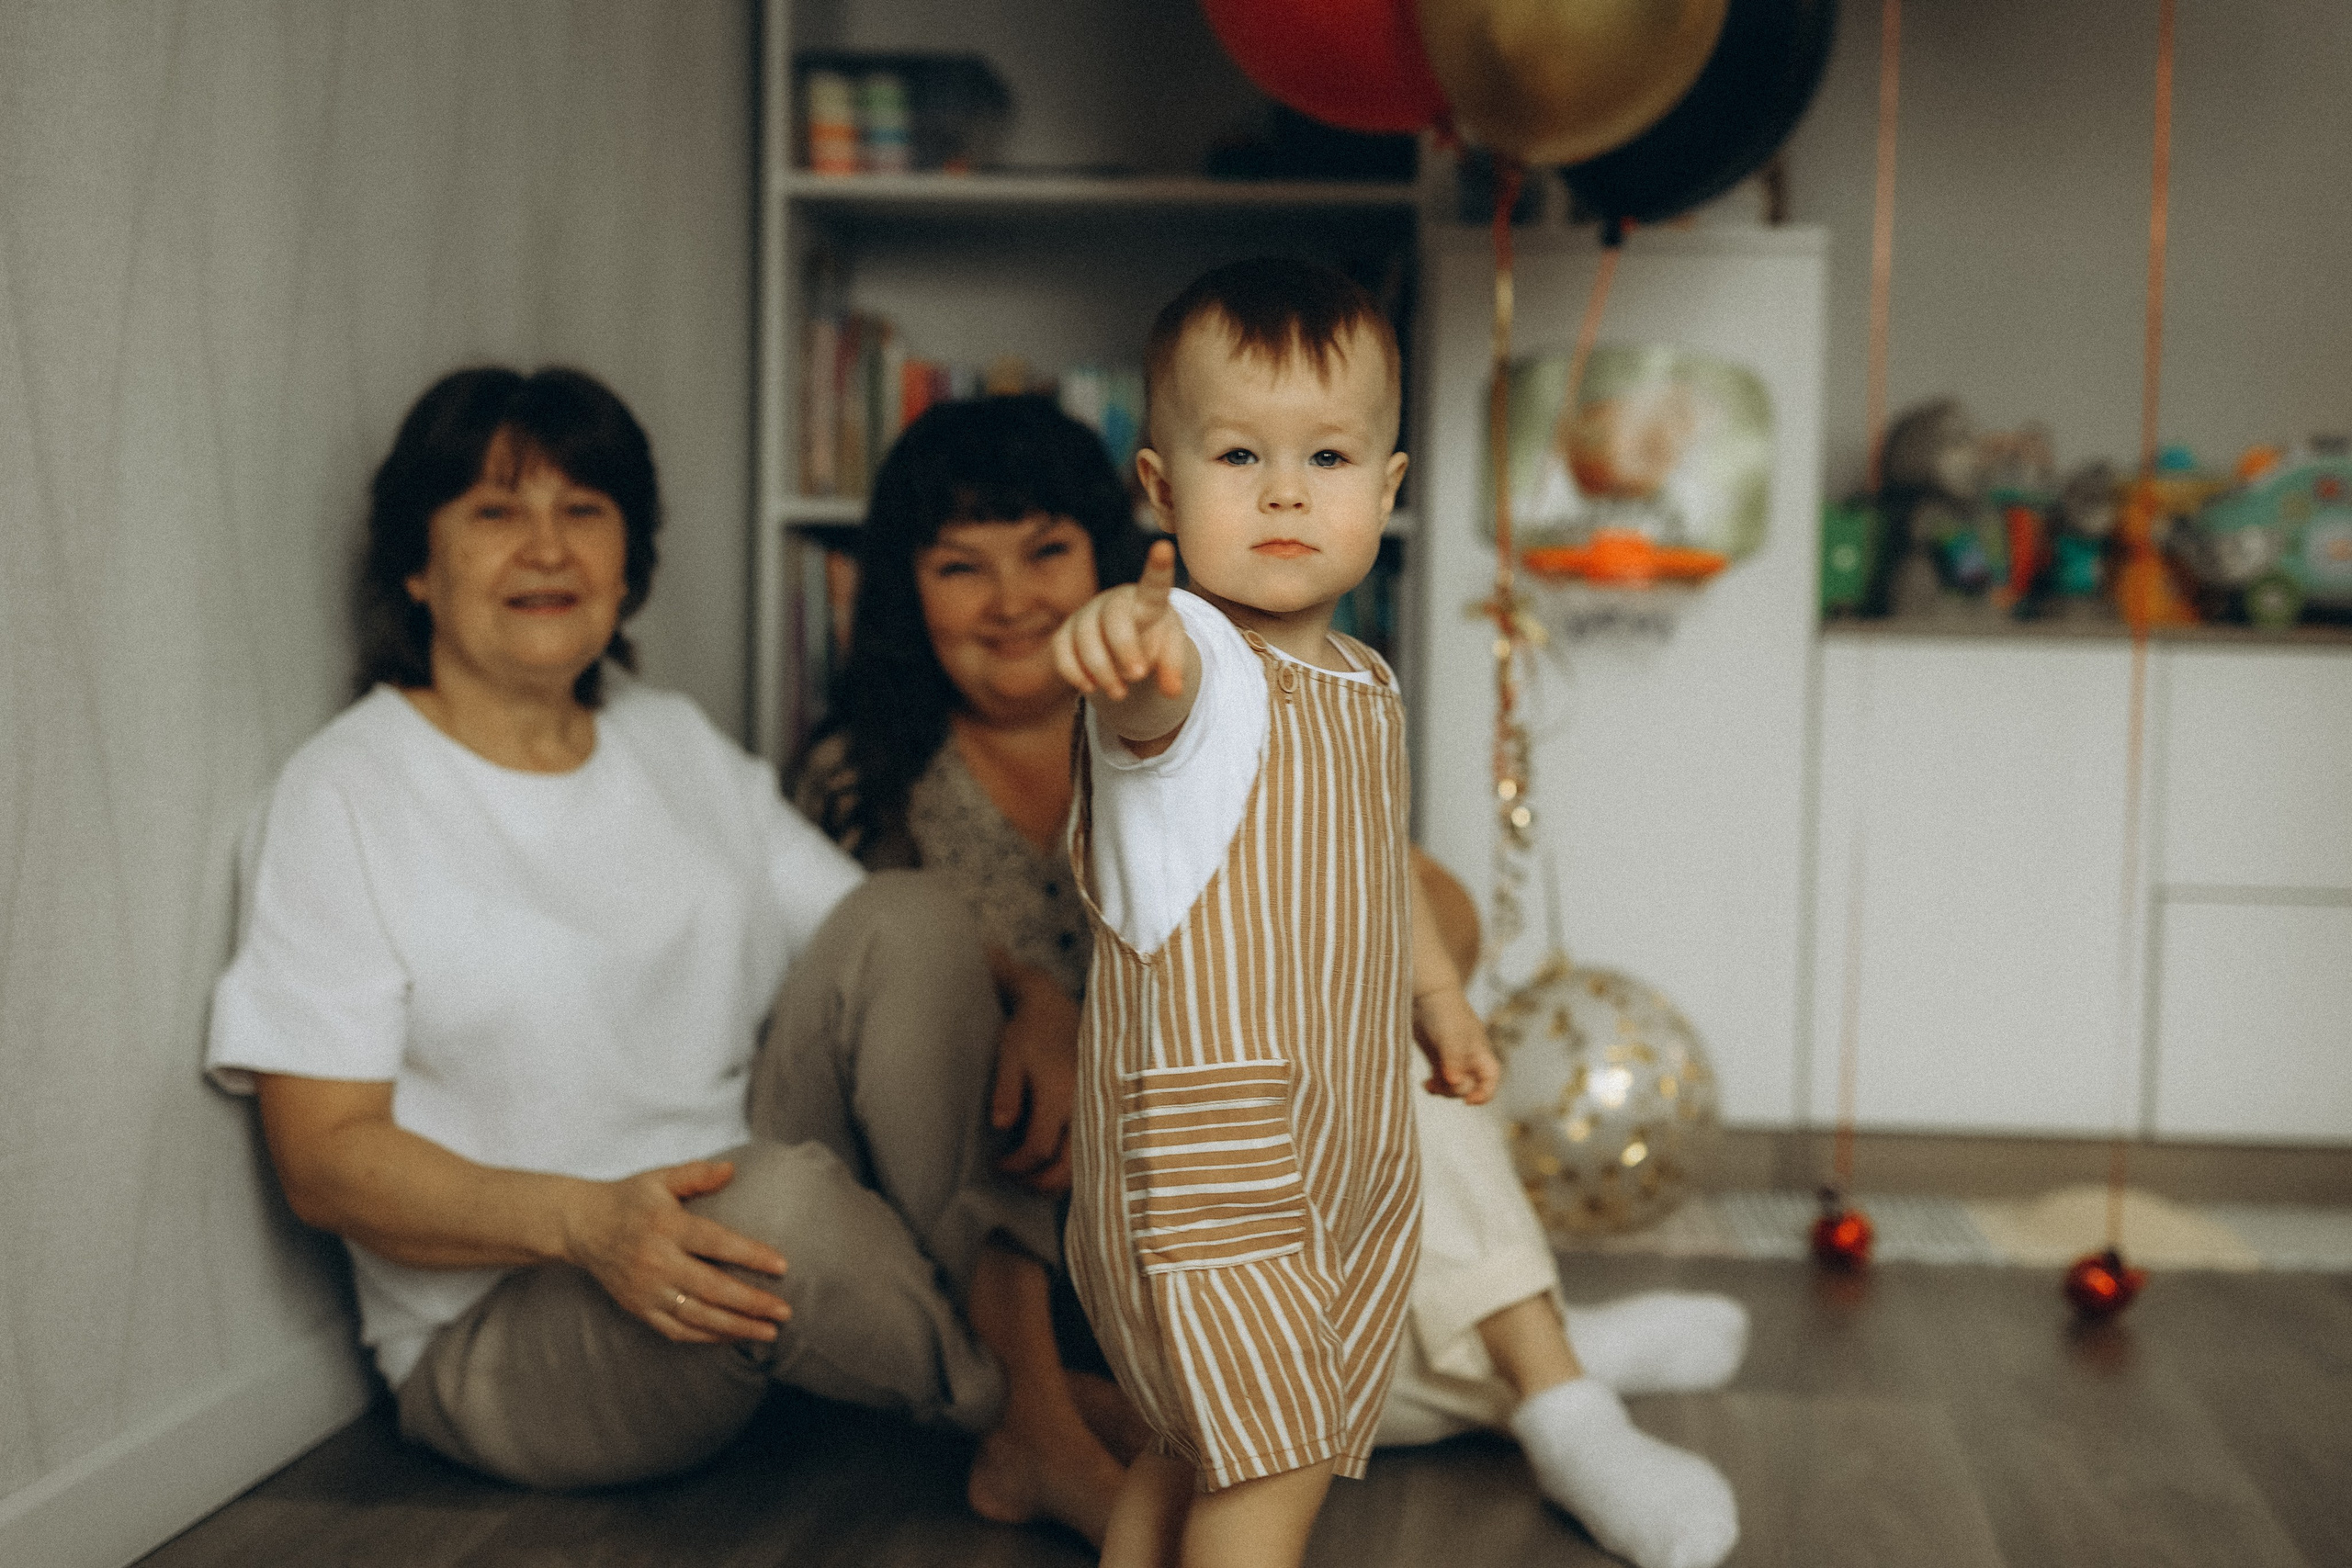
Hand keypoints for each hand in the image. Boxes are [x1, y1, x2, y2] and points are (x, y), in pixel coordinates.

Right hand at [563, 1160, 792, 1344]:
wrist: (581, 1227)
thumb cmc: (629, 1199)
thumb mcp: (660, 1178)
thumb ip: (696, 1174)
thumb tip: (732, 1169)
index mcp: (666, 1227)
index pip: (716, 1243)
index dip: (750, 1255)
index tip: (782, 1266)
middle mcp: (657, 1262)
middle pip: (711, 1288)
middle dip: (751, 1302)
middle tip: (784, 1311)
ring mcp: (646, 1290)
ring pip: (697, 1316)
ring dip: (735, 1327)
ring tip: (768, 1332)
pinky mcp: (638, 1309)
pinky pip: (676, 1330)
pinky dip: (707, 1337)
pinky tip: (733, 1337)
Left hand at [989, 960, 1079, 1193]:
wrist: (1061, 1005)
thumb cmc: (1031, 1028)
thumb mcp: (1010, 1054)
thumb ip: (1006, 1092)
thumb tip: (1000, 1127)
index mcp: (1060, 1094)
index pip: (1038, 1149)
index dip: (1016, 1165)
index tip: (998, 1164)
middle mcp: (1085, 1106)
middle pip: (1067, 1168)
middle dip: (1038, 1181)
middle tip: (1015, 1176)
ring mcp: (1098, 1109)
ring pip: (1085, 1164)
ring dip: (1058, 1177)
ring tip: (1033, 1171)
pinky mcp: (1103, 1108)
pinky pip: (1094, 1149)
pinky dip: (1074, 1164)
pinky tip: (1054, 1158)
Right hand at [1052, 540, 1186, 702]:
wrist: (1121, 637)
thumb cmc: (1151, 635)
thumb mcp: (1170, 648)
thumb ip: (1174, 667)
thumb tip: (1173, 692)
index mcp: (1146, 601)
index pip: (1154, 584)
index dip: (1158, 568)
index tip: (1164, 547)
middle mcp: (1113, 602)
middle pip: (1114, 620)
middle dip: (1125, 651)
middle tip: (1138, 676)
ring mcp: (1085, 616)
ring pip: (1085, 641)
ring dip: (1103, 672)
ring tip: (1120, 693)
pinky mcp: (1065, 634)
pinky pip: (1062, 652)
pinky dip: (1076, 674)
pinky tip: (1091, 687)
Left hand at [1413, 985, 1501, 1105]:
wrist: (1424, 991)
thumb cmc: (1443, 1010)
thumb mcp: (1451, 1035)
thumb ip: (1453, 1059)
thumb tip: (1454, 1083)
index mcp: (1479, 1050)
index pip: (1491, 1077)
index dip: (1485, 1093)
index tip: (1468, 1102)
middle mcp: (1468, 1055)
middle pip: (1470, 1085)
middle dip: (1456, 1090)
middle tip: (1440, 1083)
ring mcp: (1452, 1056)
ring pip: (1454, 1084)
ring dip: (1444, 1090)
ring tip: (1430, 1086)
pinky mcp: (1436, 1054)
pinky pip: (1440, 1078)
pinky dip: (1434, 1085)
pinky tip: (1425, 1084)